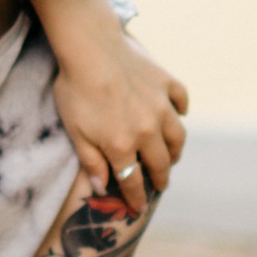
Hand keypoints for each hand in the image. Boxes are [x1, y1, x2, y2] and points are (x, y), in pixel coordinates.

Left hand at [52, 35, 187, 214]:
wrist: (91, 47)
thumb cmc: (75, 90)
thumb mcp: (75, 131)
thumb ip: (91, 161)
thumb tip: (103, 188)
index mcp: (122, 146)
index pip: (133, 182)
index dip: (136, 198)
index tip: (138, 209)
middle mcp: (148, 131)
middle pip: (161, 163)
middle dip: (161, 179)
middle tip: (160, 185)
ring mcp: (161, 106)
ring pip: (178, 137)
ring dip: (176, 151)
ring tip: (172, 157)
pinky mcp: (167, 83)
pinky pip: (181, 101)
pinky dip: (181, 111)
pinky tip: (178, 114)